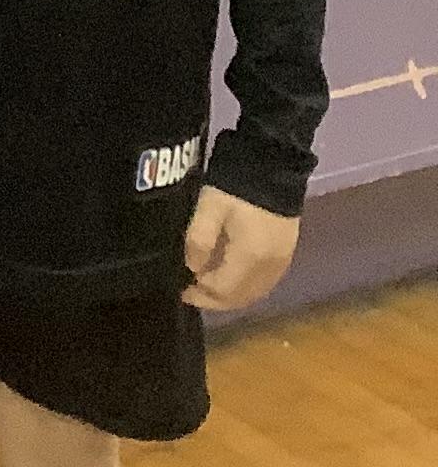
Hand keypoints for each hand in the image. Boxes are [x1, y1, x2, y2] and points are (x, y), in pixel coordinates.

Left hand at [182, 187, 298, 309]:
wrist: (272, 167)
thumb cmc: (235, 187)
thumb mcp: (209, 208)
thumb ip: (198, 239)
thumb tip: (192, 268)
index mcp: (250, 257)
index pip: (223, 290)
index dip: (200, 295)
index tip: (180, 289)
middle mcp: (270, 267)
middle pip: (241, 298)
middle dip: (214, 300)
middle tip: (190, 292)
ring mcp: (282, 262)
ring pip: (254, 293)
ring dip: (230, 296)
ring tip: (206, 286)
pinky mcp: (286, 255)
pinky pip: (264, 283)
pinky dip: (245, 287)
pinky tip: (229, 277)